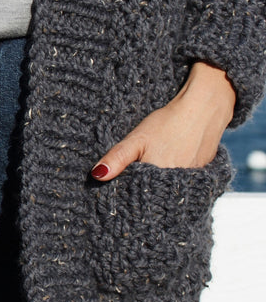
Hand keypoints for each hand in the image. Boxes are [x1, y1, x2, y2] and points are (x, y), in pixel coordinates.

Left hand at [91, 61, 235, 180]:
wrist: (204, 106)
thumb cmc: (168, 122)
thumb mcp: (137, 139)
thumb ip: (117, 158)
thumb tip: (97, 175)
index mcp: (157, 181)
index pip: (135, 195)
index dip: (125, 189)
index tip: (118, 182)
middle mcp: (176, 186)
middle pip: (151, 193)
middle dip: (140, 187)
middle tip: (140, 167)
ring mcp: (193, 182)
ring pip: (167, 189)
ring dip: (157, 184)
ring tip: (155, 165)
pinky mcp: (203, 175)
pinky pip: (183, 183)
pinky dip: (173, 178)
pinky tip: (170, 163)